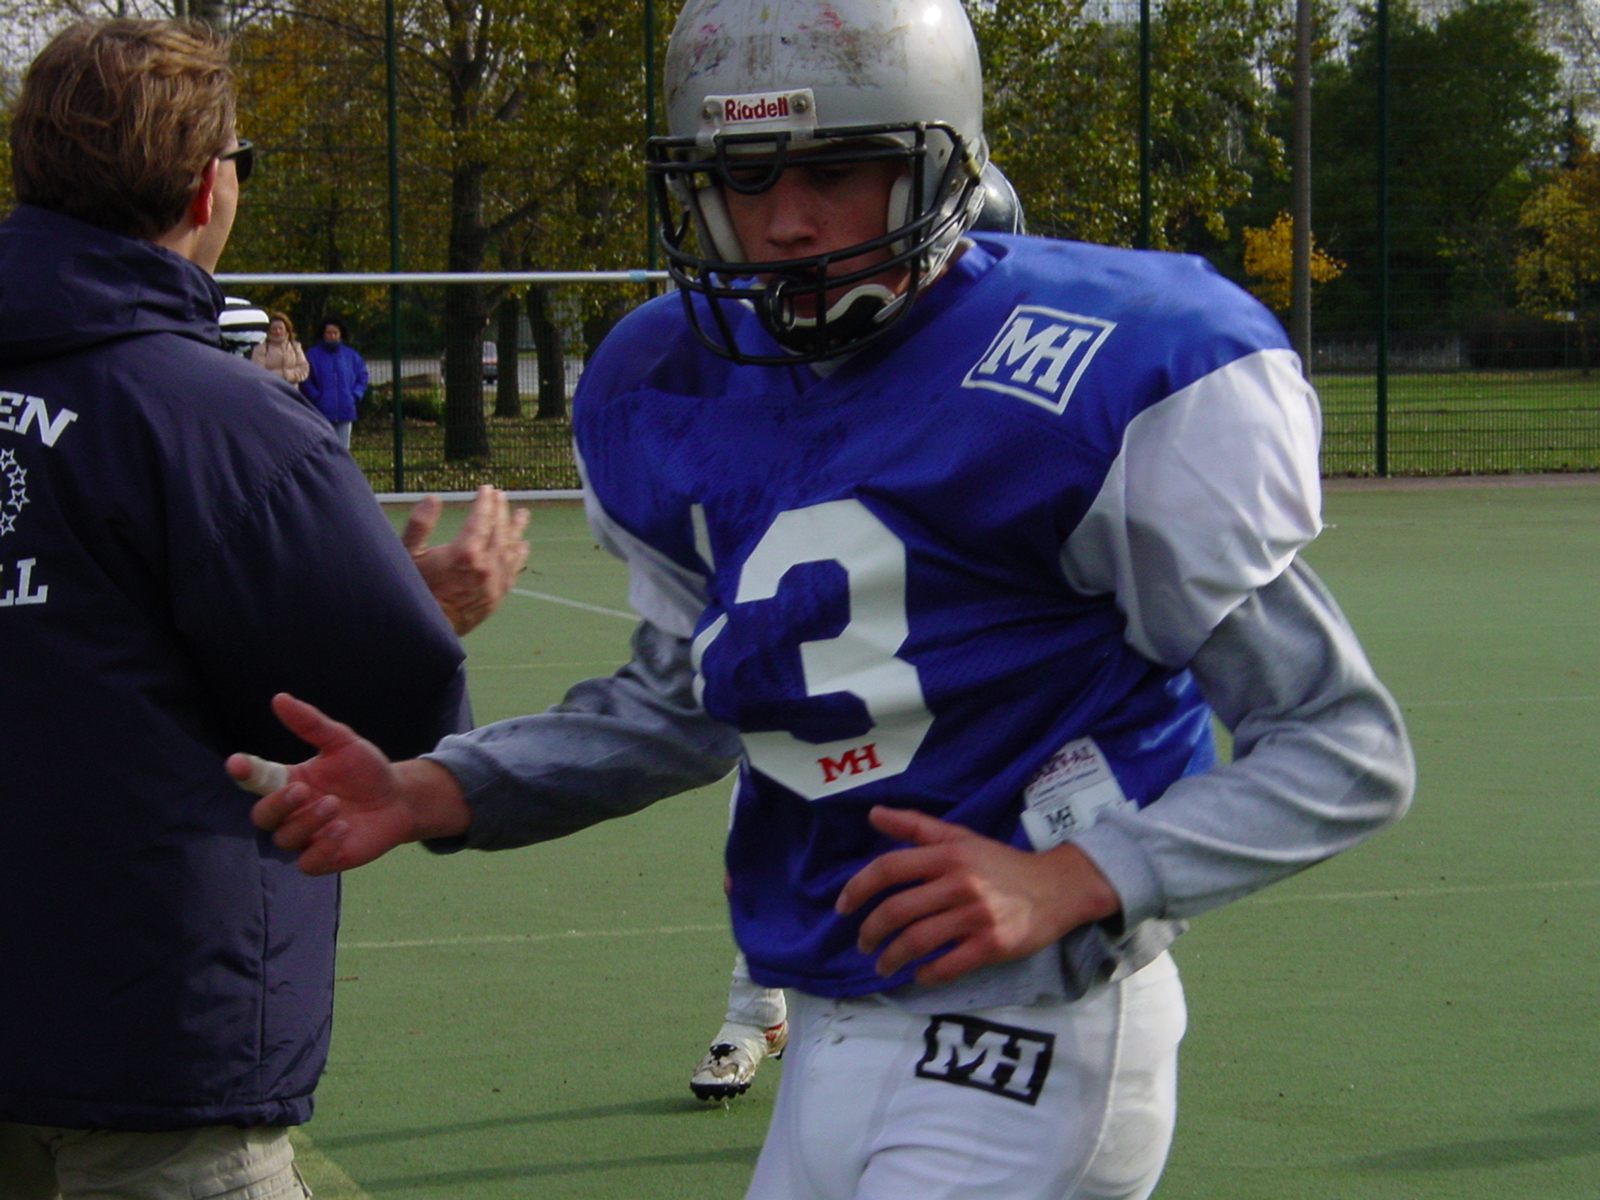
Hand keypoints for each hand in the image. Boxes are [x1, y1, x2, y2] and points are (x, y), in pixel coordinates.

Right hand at [229, 693, 468, 875]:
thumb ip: (311, 724)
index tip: (237, 763)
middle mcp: (292, 811)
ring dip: (307, 822)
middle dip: (277, 804)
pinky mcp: (326, 858)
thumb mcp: (342, 742)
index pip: (256, 779)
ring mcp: (307, 836)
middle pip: (262, 816)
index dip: (244, 772)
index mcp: (289, 781)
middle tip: (301, 789)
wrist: (400, 798)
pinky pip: (308, 863)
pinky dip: (321, 848)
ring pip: (285, 838)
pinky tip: (342, 829)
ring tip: (334, 804)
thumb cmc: (366, 770)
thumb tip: (279, 698)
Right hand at [404, 485, 529, 634]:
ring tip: (522, 514)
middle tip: (501, 496)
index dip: (485, 502)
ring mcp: (494, 583)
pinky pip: (513, 571)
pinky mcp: (497, 597)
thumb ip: (419, 525)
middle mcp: (485, 566)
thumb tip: (434, 499)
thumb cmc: (413, 590)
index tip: (486, 489)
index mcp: (465, 553)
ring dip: (516, 530)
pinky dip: (519, 556)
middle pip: (499, 531)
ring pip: (511, 550)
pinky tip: (523, 546)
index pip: (481, 519)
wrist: (426, 629)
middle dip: (501, 511)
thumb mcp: (407, 555)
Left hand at [835, 806, 1121, 986]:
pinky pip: (949, 964)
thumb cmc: (1001, 863)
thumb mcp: (960, 837)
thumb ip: (916, 826)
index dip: (858, 888)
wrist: (1057, 888)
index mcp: (947, 855)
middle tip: (864, 944)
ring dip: (892, 958)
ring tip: (883, 965)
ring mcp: (976, 916)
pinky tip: (919, 974)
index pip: (889, 869)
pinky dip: (927, 973)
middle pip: (898, 910)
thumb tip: (873, 813)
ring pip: (918, 941)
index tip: (843, 907)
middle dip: (871, 932)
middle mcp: (958, 883)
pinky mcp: (993, 945)